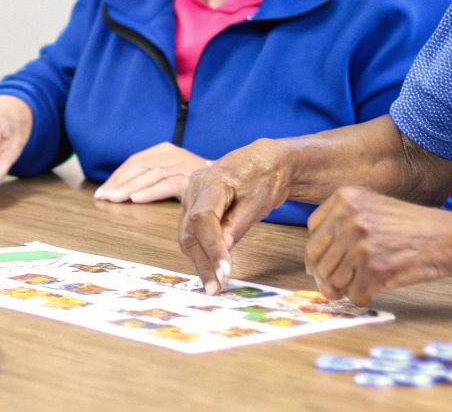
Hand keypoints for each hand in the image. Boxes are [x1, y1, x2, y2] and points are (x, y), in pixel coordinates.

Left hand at [94, 142, 207, 203]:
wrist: (234, 178)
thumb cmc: (200, 182)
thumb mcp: (174, 174)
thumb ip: (153, 179)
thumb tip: (121, 193)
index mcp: (165, 151)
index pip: (135, 162)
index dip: (117, 177)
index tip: (102, 193)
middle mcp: (173, 154)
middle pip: (139, 167)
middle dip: (118, 183)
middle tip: (103, 198)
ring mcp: (184, 164)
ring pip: (150, 174)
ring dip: (129, 188)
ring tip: (113, 200)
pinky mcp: (193, 177)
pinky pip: (168, 183)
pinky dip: (151, 191)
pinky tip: (136, 199)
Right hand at [178, 138, 291, 293]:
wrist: (262, 162)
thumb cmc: (264, 177)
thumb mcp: (257, 202)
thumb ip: (237, 226)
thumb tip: (222, 254)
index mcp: (211, 181)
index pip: (203, 219)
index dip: (212, 248)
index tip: (224, 272)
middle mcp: (193, 188)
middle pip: (189, 230)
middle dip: (202, 262)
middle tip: (216, 288)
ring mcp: (190, 197)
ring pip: (187, 235)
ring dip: (200, 261)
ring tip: (214, 285)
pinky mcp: (193, 207)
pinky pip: (192, 233)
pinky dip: (201, 253)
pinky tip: (211, 270)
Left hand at [303, 186, 451, 305]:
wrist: (448, 237)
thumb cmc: (411, 225)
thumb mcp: (372, 206)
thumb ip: (340, 223)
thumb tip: (312, 260)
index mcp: (345, 198)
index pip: (312, 232)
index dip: (317, 253)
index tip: (321, 263)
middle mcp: (350, 218)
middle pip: (317, 258)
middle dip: (323, 276)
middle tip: (332, 286)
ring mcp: (362, 244)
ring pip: (332, 280)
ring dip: (341, 289)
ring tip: (356, 285)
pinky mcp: (375, 270)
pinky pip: (353, 295)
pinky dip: (360, 298)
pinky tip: (371, 290)